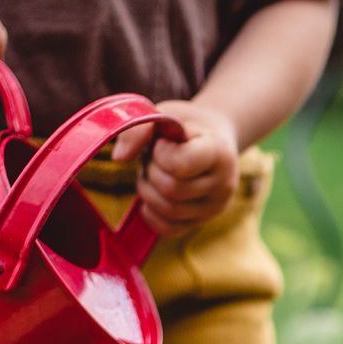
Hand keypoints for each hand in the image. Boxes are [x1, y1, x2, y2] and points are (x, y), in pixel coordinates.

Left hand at [113, 100, 240, 235]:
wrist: (211, 139)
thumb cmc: (185, 125)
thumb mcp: (166, 114)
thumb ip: (141, 127)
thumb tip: (119, 157)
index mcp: (220, 152)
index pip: (180, 165)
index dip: (160, 153)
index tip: (163, 142)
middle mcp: (224, 184)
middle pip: (171, 190)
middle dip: (152, 171)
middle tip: (155, 157)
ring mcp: (214, 208)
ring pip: (167, 211)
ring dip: (148, 190)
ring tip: (153, 172)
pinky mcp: (200, 222)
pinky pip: (168, 229)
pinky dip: (151, 212)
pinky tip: (153, 193)